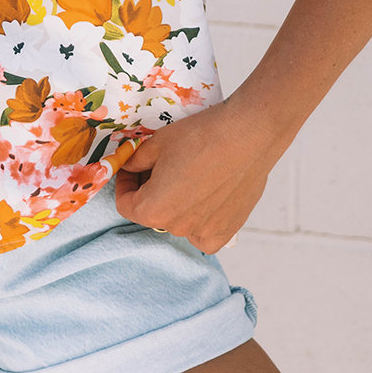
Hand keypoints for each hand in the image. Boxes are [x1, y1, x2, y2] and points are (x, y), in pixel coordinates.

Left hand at [113, 95, 278, 253]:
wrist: (246, 136)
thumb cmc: (200, 136)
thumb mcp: (156, 143)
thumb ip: (135, 161)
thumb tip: (128, 167)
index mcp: (154, 209)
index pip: (126, 205)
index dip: (125, 184)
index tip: (133, 168)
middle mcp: (177, 227)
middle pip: (153, 213)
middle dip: (150, 191)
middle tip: (159, 166)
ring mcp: (204, 232)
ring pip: (178, 222)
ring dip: (175, 204)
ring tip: (186, 176)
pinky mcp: (228, 230)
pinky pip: (204, 236)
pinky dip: (200, 223)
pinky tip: (204, 200)